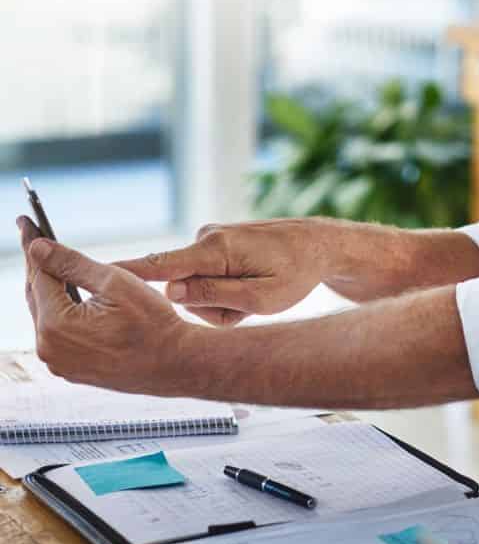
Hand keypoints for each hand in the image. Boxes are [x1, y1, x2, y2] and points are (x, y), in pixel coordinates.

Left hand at [18, 216, 194, 394]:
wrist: (174, 362)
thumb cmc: (153, 322)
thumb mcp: (116, 282)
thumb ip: (72, 263)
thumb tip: (37, 247)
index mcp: (56, 324)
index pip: (38, 274)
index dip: (33, 246)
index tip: (25, 222)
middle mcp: (48, 347)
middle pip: (36, 295)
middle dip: (37, 266)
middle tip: (34, 238)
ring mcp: (58, 362)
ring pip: (45, 315)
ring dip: (48, 289)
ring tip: (51, 265)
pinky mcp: (69, 368)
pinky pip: (56, 333)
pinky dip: (59, 312)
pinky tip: (67, 296)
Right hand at [112, 219, 328, 326]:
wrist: (321, 245)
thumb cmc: (298, 273)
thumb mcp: (261, 298)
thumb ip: (214, 296)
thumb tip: (170, 292)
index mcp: (215, 249)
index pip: (159, 264)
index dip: (125, 274)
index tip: (92, 275)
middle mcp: (207, 238)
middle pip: (183, 287)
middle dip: (211, 305)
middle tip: (249, 305)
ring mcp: (210, 240)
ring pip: (197, 286)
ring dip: (222, 300)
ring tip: (256, 293)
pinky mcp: (215, 245)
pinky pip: (208, 277)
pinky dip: (227, 290)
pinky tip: (252, 286)